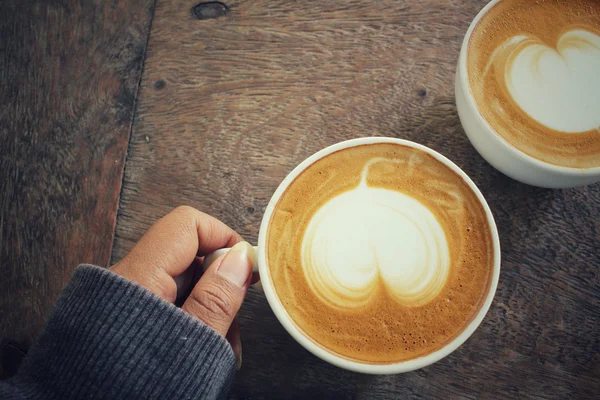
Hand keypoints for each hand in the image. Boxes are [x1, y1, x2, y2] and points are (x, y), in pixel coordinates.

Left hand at [110, 206, 254, 368]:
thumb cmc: (134, 389)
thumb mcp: (191, 346)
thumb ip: (217, 299)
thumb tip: (239, 256)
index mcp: (140, 278)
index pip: (186, 225)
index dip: (222, 236)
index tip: (246, 266)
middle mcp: (127, 281)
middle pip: (186, 258)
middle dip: (220, 284)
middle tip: (236, 322)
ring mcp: (125, 302)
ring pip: (180, 286)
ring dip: (209, 309)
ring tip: (224, 348)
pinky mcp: (126, 320)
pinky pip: (166, 307)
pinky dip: (190, 322)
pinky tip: (202, 351)